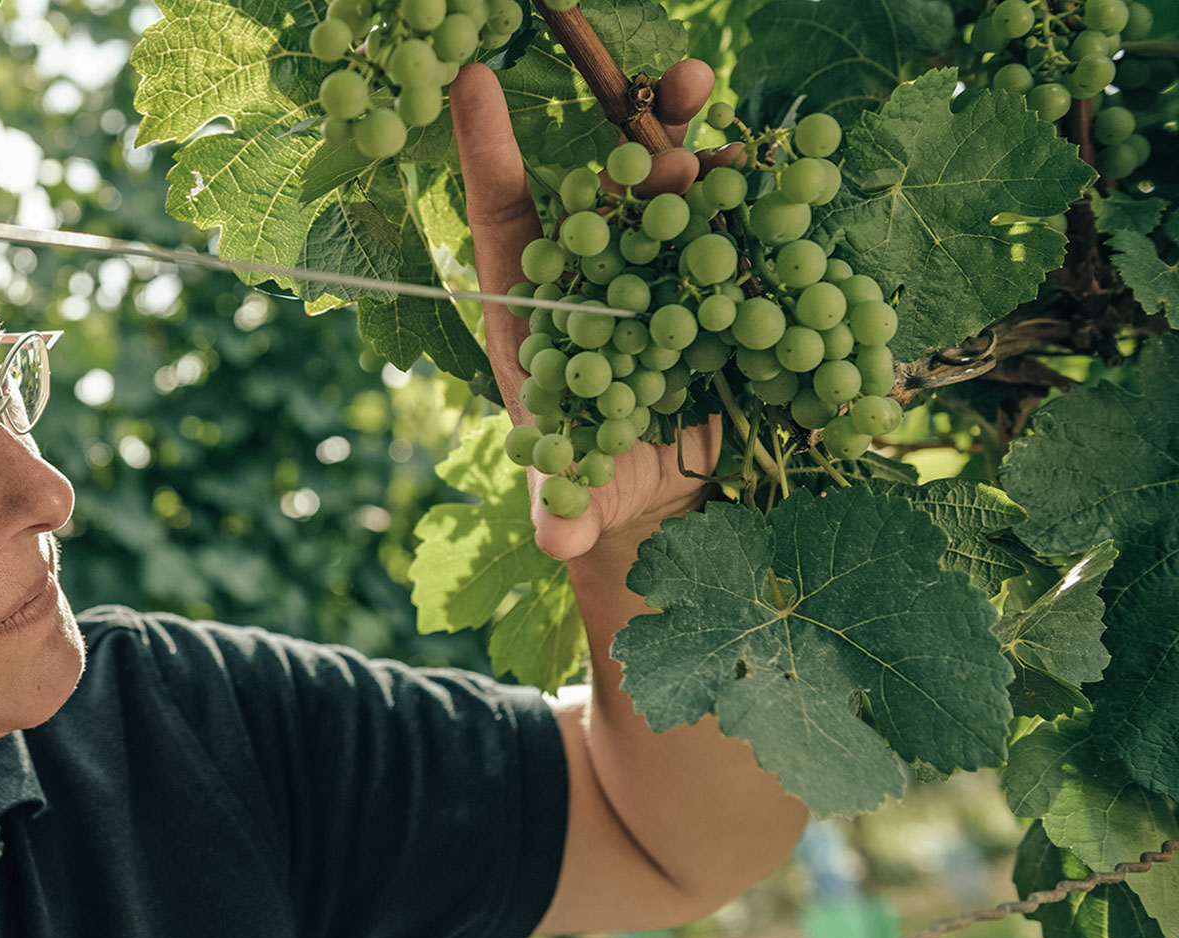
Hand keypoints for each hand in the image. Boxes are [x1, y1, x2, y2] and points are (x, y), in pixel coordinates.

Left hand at [449, 59, 732, 561]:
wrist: (677, 489)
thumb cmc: (602, 478)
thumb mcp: (585, 494)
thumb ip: (570, 505)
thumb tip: (559, 543)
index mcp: (544, 303)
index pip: (507, 216)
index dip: (488, 150)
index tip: (470, 75)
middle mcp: (604, 269)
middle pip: (606, 190)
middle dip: (630, 137)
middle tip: (663, 95)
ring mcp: (668, 266)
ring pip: (677, 190)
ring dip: (694, 140)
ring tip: (703, 91)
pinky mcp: (729, 279)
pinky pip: (743, 226)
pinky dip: (764, 191)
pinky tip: (786, 157)